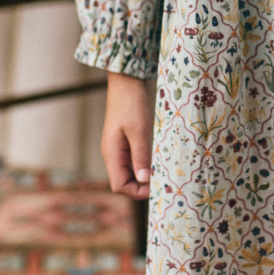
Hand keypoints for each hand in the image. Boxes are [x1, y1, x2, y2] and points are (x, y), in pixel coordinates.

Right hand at [101, 73, 152, 198]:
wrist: (126, 82)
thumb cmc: (132, 104)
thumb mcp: (139, 131)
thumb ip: (140, 156)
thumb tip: (143, 180)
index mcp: (111, 154)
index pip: (119, 186)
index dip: (136, 191)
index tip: (156, 185)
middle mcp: (112, 154)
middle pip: (123, 182)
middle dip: (141, 186)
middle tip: (162, 180)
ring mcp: (117, 148)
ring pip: (129, 172)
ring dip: (144, 175)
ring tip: (161, 171)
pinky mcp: (124, 142)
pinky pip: (132, 161)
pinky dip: (144, 164)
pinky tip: (156, 160)